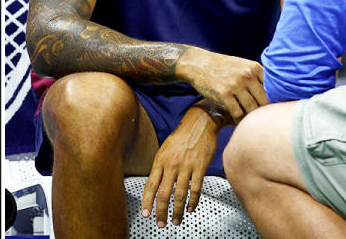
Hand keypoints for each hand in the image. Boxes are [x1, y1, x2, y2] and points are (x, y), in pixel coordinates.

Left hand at [140, 106, 218, 226]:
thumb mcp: (165, 148)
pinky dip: (192, 201)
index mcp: (160, 160)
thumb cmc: (182, 135)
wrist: (200, 123)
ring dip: (177, 211)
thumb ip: (161, 166)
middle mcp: (171, 165)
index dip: (147, 201)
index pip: (150, 185)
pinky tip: (190, 208)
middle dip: (160, 211)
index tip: (146, 213)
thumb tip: (156, 182)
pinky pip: (195, 189)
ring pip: (179, 194)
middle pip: (163, 193)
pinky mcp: (200, 168)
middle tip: (160, 223)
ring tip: (175, 221)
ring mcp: (186, 167)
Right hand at [177, 49, 266, 121]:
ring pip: (252, 109)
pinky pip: (238, 113)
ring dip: (252, 118)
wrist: (198, 64)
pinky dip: (239, 119)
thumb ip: (257, 76)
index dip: (274, 102)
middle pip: (264, 101)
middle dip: (265, 113)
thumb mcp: (242, 65)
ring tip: (251, 123)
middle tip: (264, 121)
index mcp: (254, 68)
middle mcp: (247, 75)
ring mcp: (235, 84)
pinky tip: (238, 120)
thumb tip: (276, 94)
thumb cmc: (222, 67)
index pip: (273, 89)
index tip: (273, 110)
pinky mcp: (224, 93)